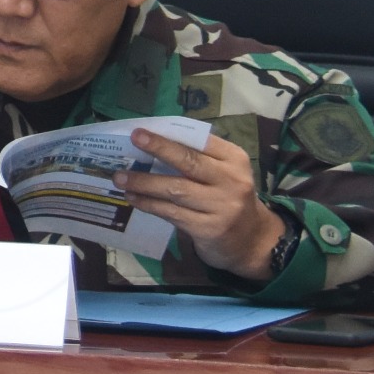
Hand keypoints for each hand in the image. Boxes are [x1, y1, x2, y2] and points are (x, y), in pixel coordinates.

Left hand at [117, 129, 286, 278]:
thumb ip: (199, 158)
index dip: (168, 137)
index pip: (200, 142)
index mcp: (235, 160)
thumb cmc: (228, 197)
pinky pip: (172, 213)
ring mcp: (222, 207)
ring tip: (120, 178)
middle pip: (189, 162)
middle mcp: (232, 181)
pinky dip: (149, 204)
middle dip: (158, 149)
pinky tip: (133, 199)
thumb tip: (153, 142)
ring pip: (175, 190)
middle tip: (133, 141)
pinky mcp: (208, 229)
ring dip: (144, 183)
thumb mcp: (224, 174)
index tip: (140, 131)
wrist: (253, 241)